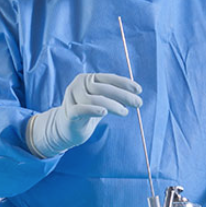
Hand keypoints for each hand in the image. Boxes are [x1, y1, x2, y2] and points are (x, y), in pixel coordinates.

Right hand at [26, 73, 141, 158]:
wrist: (66, 128)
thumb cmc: (88, 112)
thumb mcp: (101, 101)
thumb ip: (114, 96)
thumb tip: (135, 95)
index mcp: (87, 79)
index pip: (108, 78)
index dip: (124, 83)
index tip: (139, 90)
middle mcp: (78, 85)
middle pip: (103, 88)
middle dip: (123, 95)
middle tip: (138, 103)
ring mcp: (72, 98)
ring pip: (95, 99)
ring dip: (113, 105)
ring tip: (125, 112)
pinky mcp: (69, 112)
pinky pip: (82, 109)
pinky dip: (93, 110)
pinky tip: (104, 113)